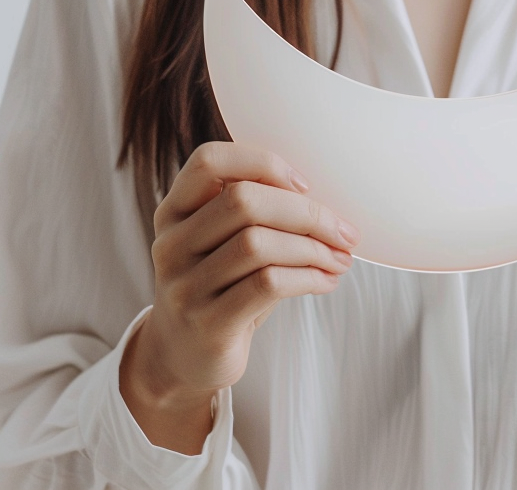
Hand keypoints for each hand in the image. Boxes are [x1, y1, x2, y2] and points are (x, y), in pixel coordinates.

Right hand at [120, 141, 359, 452]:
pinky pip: (266, 285)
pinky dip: (308, 278)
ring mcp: (184, 285)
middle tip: (344, 232)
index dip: (261, 162)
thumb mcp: (225, 241)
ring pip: (258, 244)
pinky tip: (326, 281)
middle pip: (243, 201)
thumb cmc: (222, 286)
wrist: (185, 355)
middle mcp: (172, 244)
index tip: (305, 185)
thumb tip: (328, 200)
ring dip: (313, 248)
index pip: (208, 161)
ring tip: (340, 259)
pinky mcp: (206, 323)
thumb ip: (255, 212)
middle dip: (306, 213)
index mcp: (175, 211)